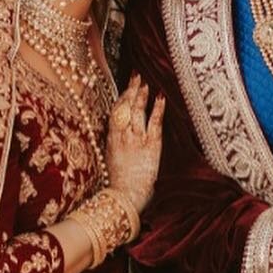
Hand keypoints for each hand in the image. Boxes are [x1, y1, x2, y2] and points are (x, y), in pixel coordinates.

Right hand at [106, 75, 164, 213]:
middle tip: (136, 76)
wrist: (125, 197)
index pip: (115, 112)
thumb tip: (117, 137)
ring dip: (141, 96)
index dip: (121, 98)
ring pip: (138, 112)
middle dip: (131, 90)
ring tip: (145, 83)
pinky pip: (154, 123)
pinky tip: (161, 98)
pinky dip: (157, 109)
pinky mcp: (151, 146)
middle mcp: (122, 136)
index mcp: (111, 140)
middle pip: (125, 107)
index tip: (126, 88)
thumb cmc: (119, 184)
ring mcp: (136, 140)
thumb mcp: (111, 161)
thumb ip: (114, 146)